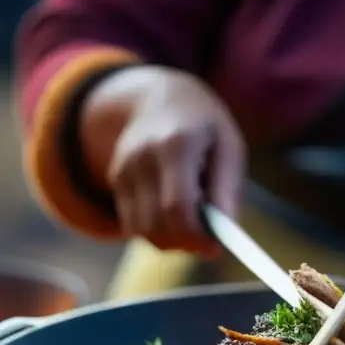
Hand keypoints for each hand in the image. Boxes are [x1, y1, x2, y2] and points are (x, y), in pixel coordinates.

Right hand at [84, 66, 245, 254]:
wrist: (159, 98)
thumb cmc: (205, 126)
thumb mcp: (229, 146)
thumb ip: (228, 187)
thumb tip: (228, 230)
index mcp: (176, 143)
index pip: (178, 206)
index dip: (197, 235)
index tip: (217, 247)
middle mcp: (142, 156)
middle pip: (157, 224)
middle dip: (186, 243)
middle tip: (209, 241)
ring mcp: (123, 169)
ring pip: (143, 231)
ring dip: (172, 240)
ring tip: (194, 221)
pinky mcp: (115, 180)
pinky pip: (134, 225)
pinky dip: (157, 231)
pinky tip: (174, 213)